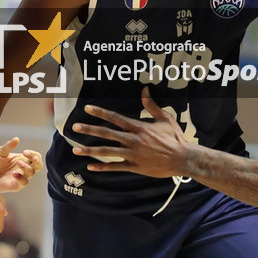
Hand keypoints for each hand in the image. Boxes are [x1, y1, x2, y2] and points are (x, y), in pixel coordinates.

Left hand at [0, 137, 43, 192]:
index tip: (25, 152)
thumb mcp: (0, 152)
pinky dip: (21, 178)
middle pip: (38, 166)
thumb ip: (9, 146)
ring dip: (27, 167)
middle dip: (38, 161)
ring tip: (19, 163)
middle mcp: (24, 168)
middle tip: (33, 158)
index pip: (35, 156)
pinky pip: (24, 182)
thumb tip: (16, 139)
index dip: (33, 154)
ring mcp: (21, 177)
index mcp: (22, 159)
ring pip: (32, 173)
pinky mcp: (17, 185)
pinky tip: (14, 174)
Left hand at [71, 87, 188, 177]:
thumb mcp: (165, 118)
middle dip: (89, 130)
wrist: (183, 158)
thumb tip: (145, 89)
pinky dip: (102, 168)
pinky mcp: (135, 167)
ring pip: (107, 152)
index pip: (115, 118)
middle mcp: (132, 140)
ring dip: (90, 151)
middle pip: (106, 133)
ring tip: (75, 150)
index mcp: (138, 127)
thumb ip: (152, 105)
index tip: (87, 109)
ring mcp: (132, 154)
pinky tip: (91, 167)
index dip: (100, 113)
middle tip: (75, 128)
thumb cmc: (175, 137)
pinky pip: (115, 167)